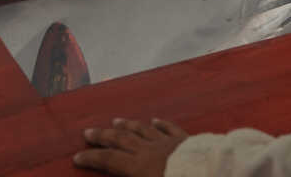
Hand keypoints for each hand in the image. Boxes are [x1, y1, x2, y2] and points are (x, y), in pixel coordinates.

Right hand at [74, 118, 188, 175]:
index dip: (92, 158)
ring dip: (128, 125)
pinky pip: (169, 129)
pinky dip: (159, 124)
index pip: (109, 161)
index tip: (77, 156)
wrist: (214, 173)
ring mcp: (168, 142)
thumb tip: (120, 176)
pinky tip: (154, 120)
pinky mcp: (185, 140)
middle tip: (88, 132)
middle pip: (121, 140)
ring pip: (143, 130)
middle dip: (103, 136)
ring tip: (116, 120)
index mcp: (139, 167)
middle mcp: (150, 150)